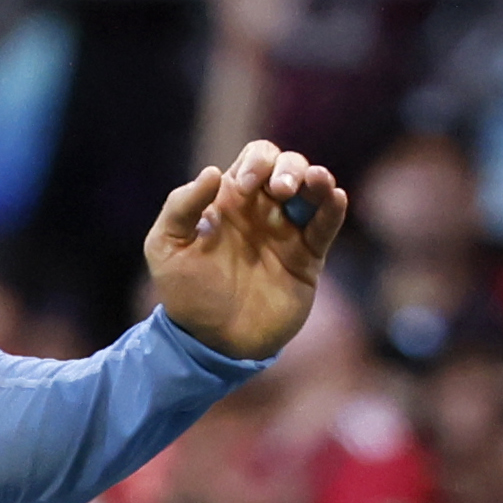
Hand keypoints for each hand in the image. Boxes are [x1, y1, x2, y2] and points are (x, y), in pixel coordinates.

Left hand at [140, 141, 347, 356]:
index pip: (254, 160)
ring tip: (317, 181)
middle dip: (288, 169)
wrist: (213, 342)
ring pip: (312, 191)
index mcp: (230, 200)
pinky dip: (334, 209)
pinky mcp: (308, 260)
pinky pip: (325, 227)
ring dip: (316, 179)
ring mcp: (287, 234)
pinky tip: (337, 196)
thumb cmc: (186, 294)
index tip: (245, 187)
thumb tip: (213, 171)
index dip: (256, 163)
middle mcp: (263, 211)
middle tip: (281, 191)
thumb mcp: (166, 247)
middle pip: (287, 167)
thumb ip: (181, 206)